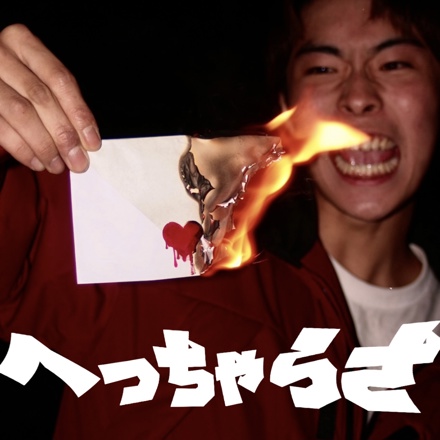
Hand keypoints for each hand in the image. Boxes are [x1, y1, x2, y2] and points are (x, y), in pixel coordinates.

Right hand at [0, 24, 100, 172]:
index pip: (59, 79)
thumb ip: (61, 102)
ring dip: (44, 146)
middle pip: (40, 97)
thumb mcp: (38, 77)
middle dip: (63, 134)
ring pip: (20, 113)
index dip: (79, 113)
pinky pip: (0, 128)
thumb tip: (86, 140)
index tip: (92, 142)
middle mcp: (1, 55)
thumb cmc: (17, 80)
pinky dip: (22, 149)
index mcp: (22, 42)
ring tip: (58, 165)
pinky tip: (37, 162)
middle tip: (78, 161)